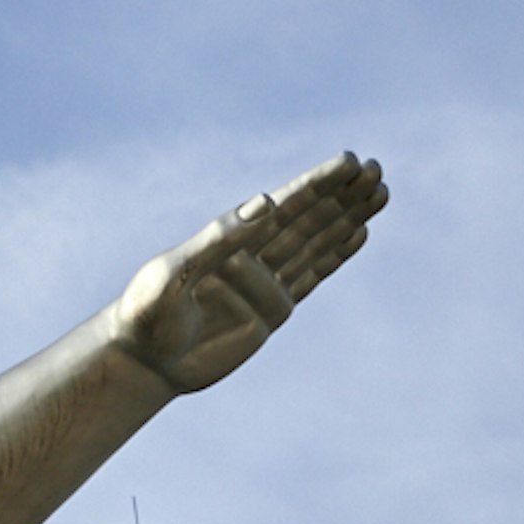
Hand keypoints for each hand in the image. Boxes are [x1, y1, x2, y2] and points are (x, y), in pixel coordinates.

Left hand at [110, 151, 386, 394]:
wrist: (143, 361)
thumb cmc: (147, 313)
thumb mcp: (174, 273)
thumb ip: (217, 240)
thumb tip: (264, 204)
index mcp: (231, 237)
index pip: (284, 205)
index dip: (318, 184)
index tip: (349, 163)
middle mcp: (252, 253)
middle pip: (308, 218)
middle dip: (342, 195)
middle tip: (377, 170)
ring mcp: (264, 283)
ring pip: (316, 244)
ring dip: (347, 219)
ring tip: (380, 194)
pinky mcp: (271, 312)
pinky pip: (311, 278)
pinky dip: (334, 256)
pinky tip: (358, 234)